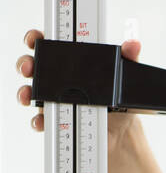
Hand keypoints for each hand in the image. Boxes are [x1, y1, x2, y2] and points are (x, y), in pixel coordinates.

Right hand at [16, 27, 146, 150]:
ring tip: (28, 95)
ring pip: (30, 93)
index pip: (48, 45)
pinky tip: (41, 121)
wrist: (121, 133)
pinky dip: (38, 121)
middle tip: (29, 67)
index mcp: (70, 62)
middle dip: (26, 64)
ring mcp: (53, 101)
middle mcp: (57, 80)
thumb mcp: (125, 76)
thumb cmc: (118, 101)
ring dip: (25, 92)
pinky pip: (41, 120)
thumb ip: (128, 58)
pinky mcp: (55, 122)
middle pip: (33, 66)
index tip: (34, 39)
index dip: (36, 39)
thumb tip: (133, 44)